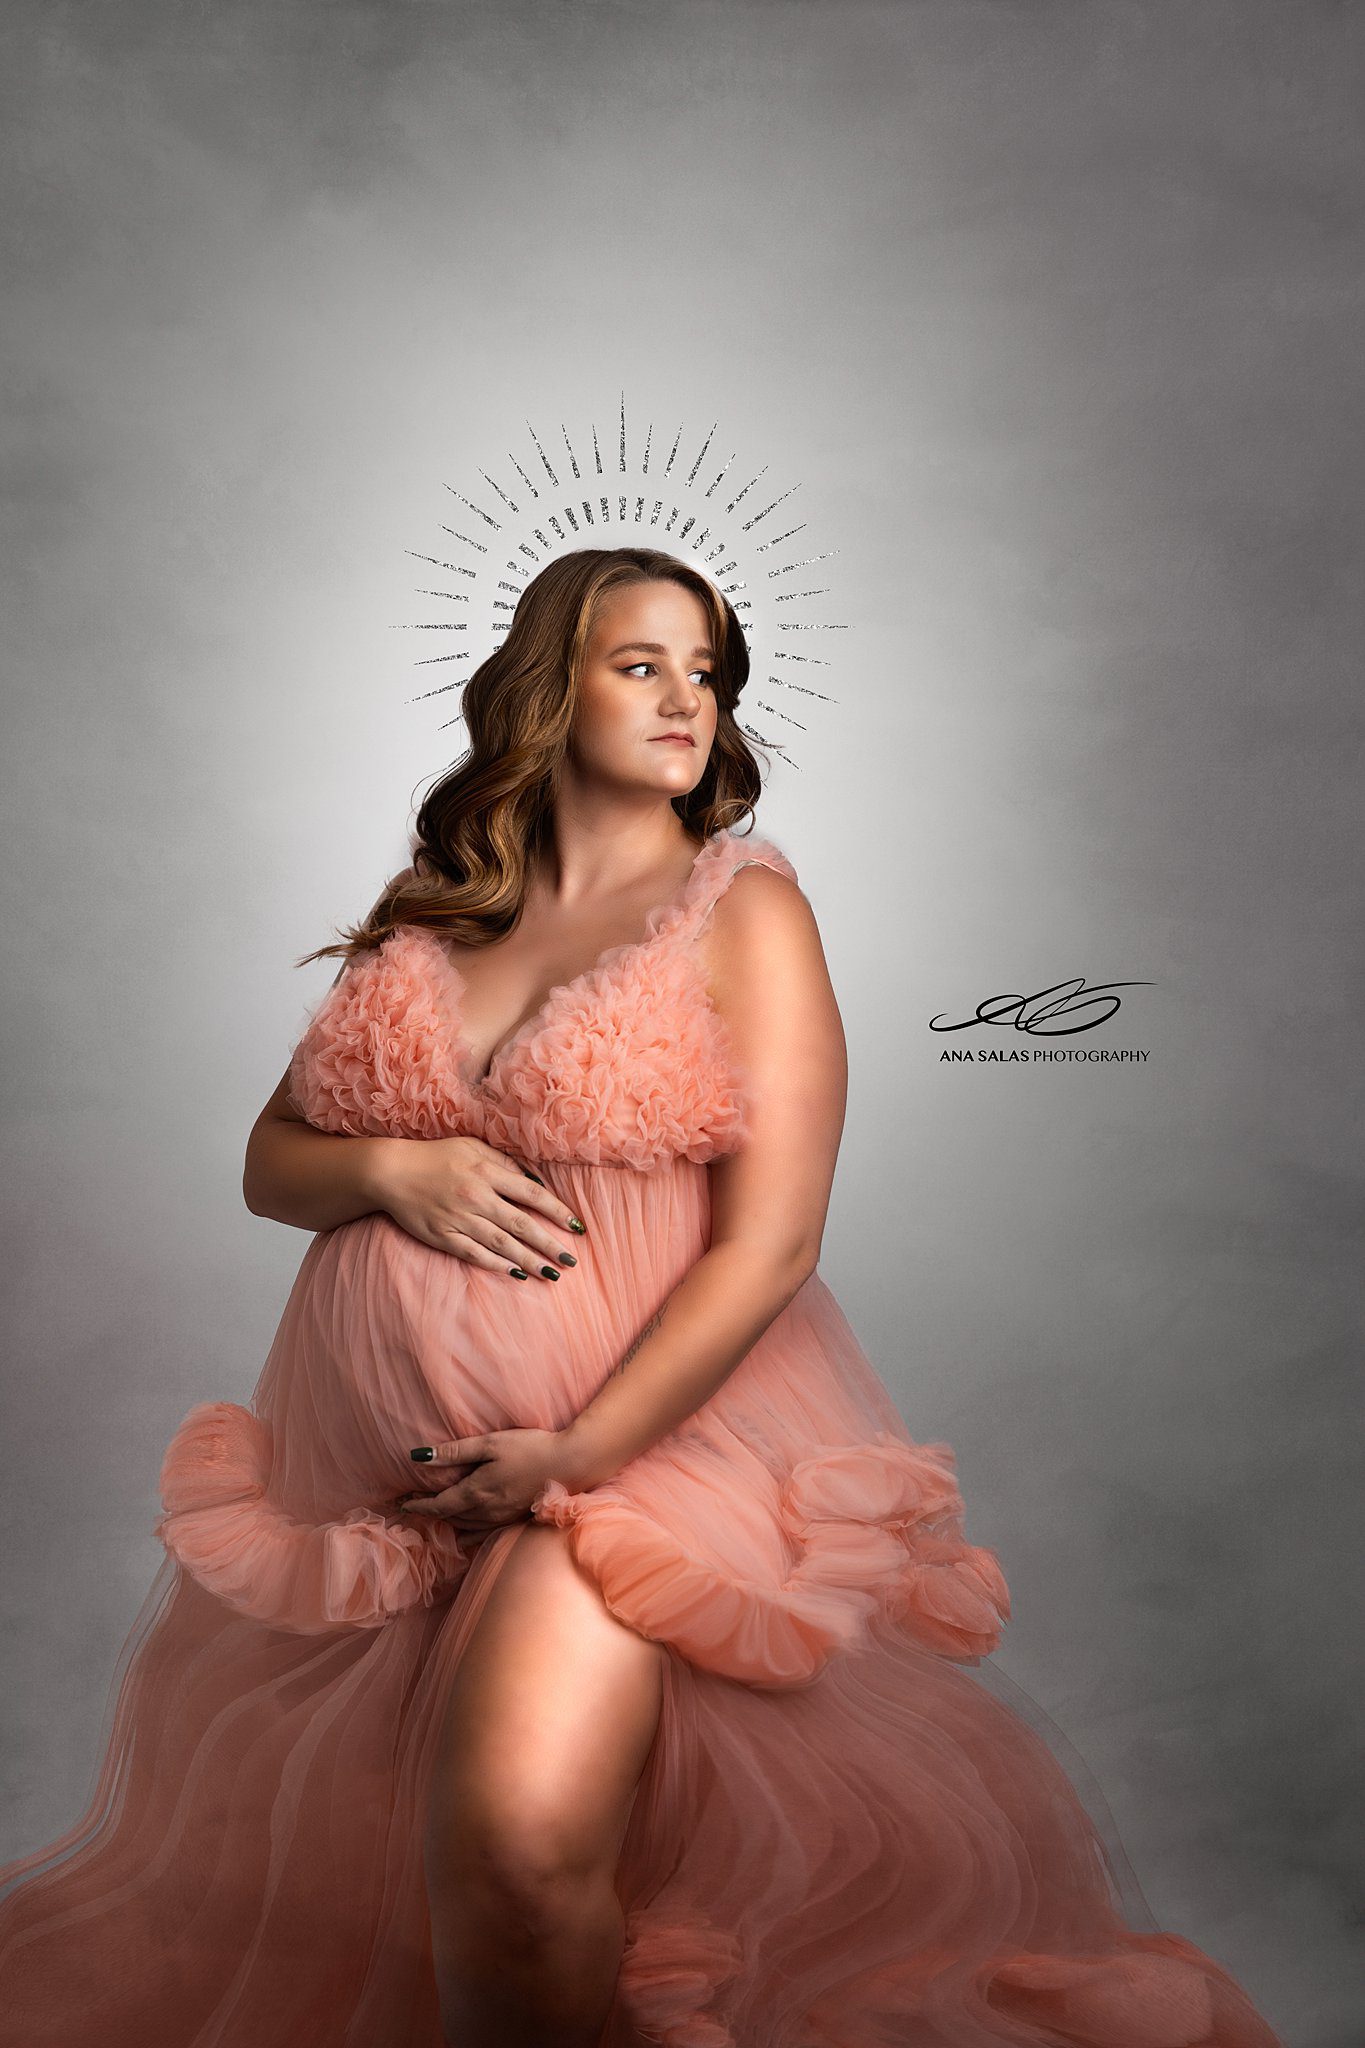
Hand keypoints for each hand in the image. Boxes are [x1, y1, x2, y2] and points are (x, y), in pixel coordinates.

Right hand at [373, 1134, 585, 1280]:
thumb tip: (533, 1182)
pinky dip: (496, 1264)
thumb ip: (503, 1162)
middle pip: (522, 1224)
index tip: (577, 1227)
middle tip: (572, 1260)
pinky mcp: (443, 1236)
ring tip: (550, 1273)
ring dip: (529, 1260)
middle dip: (550, 1244)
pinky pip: (475, 1254)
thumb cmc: (435, 1156)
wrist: (391, 1172)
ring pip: (502, 1244)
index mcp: (487, 1172)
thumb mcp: (471, 1147)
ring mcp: (459, 1219)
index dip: (557, 1211)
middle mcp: (476, 1197)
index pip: (531, 1194)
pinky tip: (515, 1273)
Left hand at [394, 1427, 579, 1529]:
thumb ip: (455, 1452)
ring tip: (434, 1518)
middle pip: (449, 1518)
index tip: (401, 1505)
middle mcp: (486, 1512)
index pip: (438, 1505)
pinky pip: (483, 1534)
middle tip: (411, 1508)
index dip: (417, 1505)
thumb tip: (419, 1457)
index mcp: (476, 1492)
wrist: (572, 1464)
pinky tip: (465, 1532)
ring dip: (447, 1523)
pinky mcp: (515, 1520)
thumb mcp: (491, 1444)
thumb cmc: (531, 1448)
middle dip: (429, 1513)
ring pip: (465, 1528)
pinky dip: (468, 1533)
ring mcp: (502, 1519)